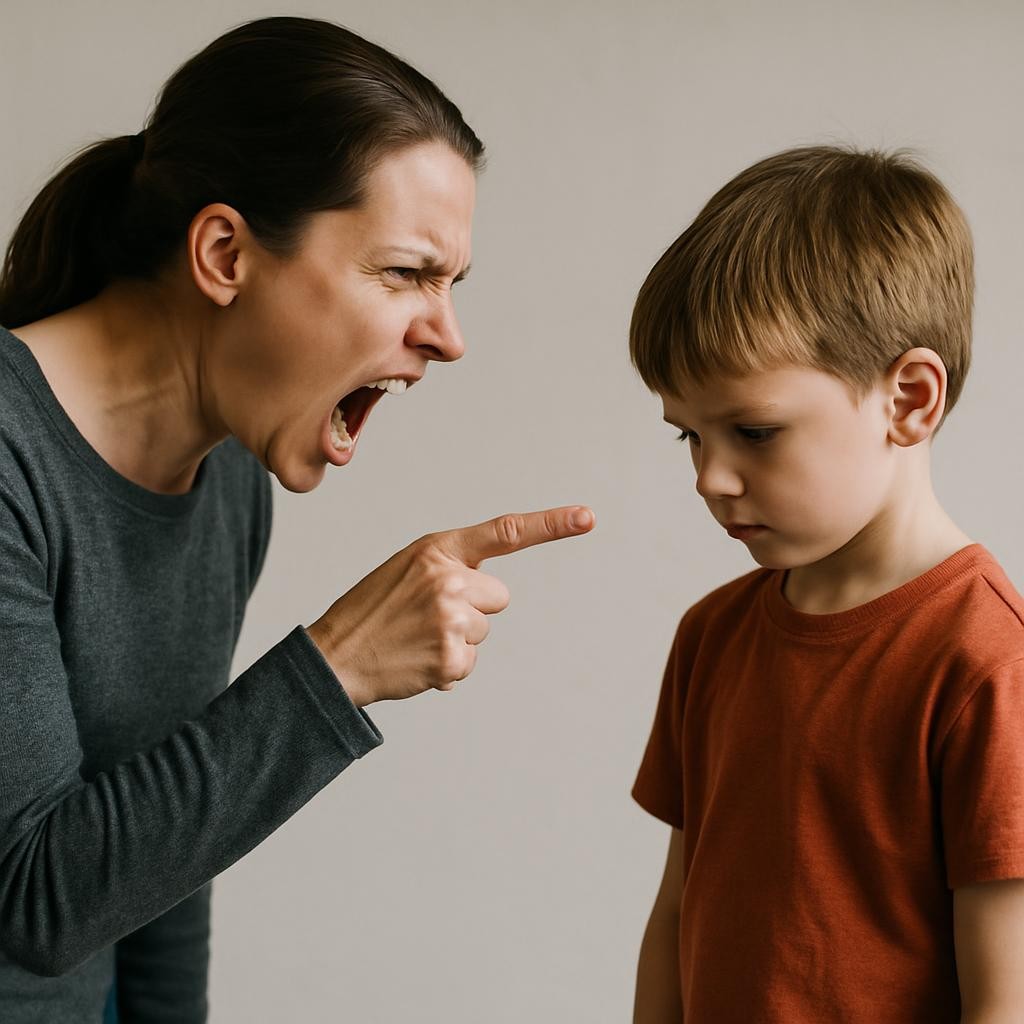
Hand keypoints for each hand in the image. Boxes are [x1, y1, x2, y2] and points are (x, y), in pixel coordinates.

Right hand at [306, 506, 594, 705]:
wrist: (334, 655)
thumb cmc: (373, 609)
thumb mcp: (406, 569)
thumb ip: (450, 567)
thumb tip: (488, 592)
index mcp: (437, 550)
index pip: (505, 532)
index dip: (551, 524)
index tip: (588, 517)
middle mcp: (449, 580)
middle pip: (498, 596)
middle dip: (473, 608)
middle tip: (426, 616)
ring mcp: (452, 620)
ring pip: (484, 630)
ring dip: (458, 639)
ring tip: (416, 638)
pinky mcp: (452, 659)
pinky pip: (470, 661)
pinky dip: (448, 666)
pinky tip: (417, 660)